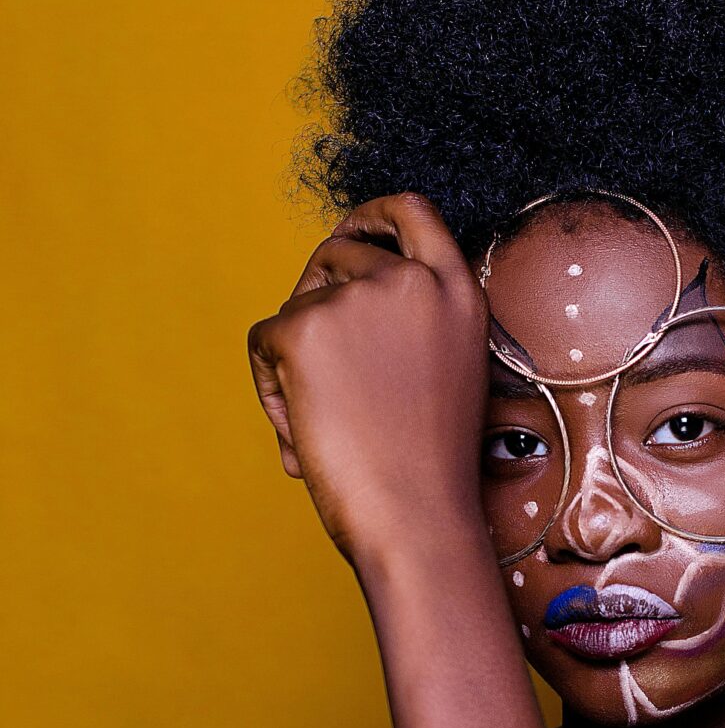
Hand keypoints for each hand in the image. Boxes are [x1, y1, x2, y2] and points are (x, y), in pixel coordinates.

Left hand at [247, 192, 490, 564]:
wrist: (417, 515)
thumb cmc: (430, 465)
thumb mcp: (449, 368)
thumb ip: (413, 318)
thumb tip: (338, 288)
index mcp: (458, 292)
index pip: (413, 212)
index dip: (374, 217)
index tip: (352, 233)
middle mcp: (411, 281)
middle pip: (338, 255)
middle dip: (318, 299)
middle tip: (323, 367)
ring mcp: (356, 298)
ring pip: (297, 302)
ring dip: (297, 354)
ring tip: (328, 418)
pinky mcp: (303, 326)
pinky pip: (263, 339)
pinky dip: (270, 384)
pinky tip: (306, 428)